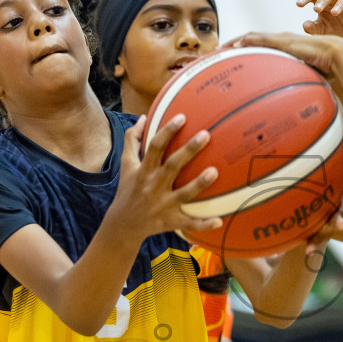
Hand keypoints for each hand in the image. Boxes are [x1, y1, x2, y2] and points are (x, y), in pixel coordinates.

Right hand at [110, 114, 220, 237]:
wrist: (123, 224)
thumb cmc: (128, 190)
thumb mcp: (126, 165)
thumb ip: (132, 140)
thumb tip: (143, 118)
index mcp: (143, 171)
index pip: (155, 147)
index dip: (168, 131)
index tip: (182, 117)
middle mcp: (154, 186)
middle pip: (173, 166)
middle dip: (189, 150)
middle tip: (206, 134)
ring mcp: (163, 205)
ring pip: (184, 194)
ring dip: (199, 184)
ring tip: (215, 171)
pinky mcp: (171, 221)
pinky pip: (189, 223)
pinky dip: (203, 224)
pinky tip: (219, 221)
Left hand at [224, 31, 342, 79]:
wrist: (339, 59)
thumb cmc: (327, 71)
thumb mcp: (306, 80)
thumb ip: (296, 89)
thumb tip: (292, 110)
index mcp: (286, 49)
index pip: (261, 47)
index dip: (245, 50)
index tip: (231, 59)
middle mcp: (281, 41)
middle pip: (252, 39)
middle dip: (234, 44)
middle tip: (218, 52)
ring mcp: (282, 39)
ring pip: (252, 37)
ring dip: (235, 41)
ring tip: (220, 48)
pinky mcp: (283, 40)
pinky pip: (259, 39)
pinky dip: (246, 41)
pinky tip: (234, 46)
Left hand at [301, 128, 342, 251]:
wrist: (312, 228)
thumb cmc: (327, 199)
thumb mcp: (336, 175)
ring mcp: (331, 221)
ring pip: (337, 222)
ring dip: (340, 224)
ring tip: (342, 226)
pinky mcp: (317, 234)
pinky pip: (313, 241)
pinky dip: (312, 248)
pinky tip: (310, 255)